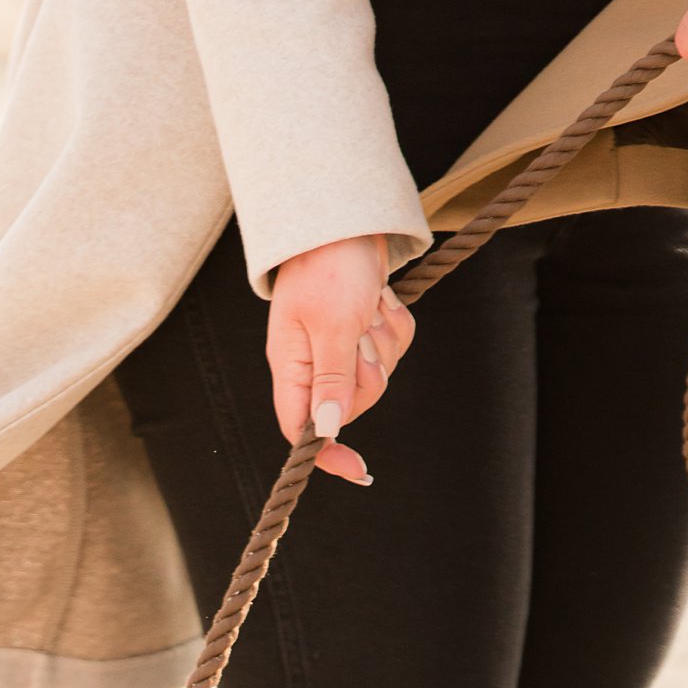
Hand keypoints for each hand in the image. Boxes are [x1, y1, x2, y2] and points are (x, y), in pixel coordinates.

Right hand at [266, 235, 416, 481]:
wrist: (345, 216)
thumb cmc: (330, 265)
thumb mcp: (333, 325)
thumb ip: (331, 379)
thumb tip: (327, 430)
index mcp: (292, 367)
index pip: (301, 429)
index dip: (328, 453)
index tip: (358, 470)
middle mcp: (313, 364)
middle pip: (352, 405)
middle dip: (370, 373)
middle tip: (365, 335)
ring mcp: (340, 348)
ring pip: (378, 375)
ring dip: (384, 342)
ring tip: (371, 307)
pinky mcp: (364, 330)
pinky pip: (393, 349)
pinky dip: (395, 325)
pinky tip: (382, 299)